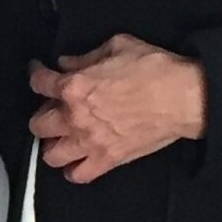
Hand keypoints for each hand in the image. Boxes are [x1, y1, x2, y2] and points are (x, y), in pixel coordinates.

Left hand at [28, 33, 206, 183]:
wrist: (184, 98)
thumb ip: (85, 56)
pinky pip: (78, 175)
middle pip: (38, 123)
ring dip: (52, 144)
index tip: (39, 71)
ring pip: (50, 154)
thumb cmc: (154, 68)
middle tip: (54, 107)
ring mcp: (90, 142)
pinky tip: (76, 160)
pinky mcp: (109, 159)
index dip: (36, 73)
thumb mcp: (116, 47)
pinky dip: (73, 170)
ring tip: (61, 136)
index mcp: (74, 87)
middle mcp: (75, 117)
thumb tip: (67, 62)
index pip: (38, 82)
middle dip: (42, 113)